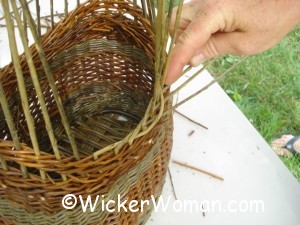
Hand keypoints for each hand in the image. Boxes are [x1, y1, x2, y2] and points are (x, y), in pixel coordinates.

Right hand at [166, 0, 299, 84]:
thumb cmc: (272, 18)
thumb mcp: (245, 43)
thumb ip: (213, 49)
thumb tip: (191, 60)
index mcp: (213, 12)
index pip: (186, 41)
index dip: (175, 62)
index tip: (168, 79)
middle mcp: (203, 1)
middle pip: (173, 24)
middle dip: (176, 44)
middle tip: (191, 58)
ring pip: (179, 20)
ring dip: (184, 37)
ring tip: (202, 49)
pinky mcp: (209, 1)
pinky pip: (190, 16)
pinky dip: (192, 30)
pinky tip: (206, 39)